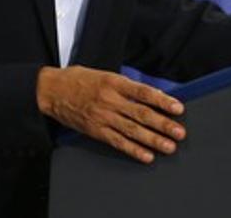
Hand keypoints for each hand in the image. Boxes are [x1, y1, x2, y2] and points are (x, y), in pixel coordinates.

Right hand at [36, 65, 185, 163]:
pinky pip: (117, 142)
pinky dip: (133, 150)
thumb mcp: (103, 74)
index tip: (178, 108)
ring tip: (168, 146)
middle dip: (163, 124)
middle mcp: (109, 100)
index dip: (162, 101)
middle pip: (141, 114)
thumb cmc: (77, 80)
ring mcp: (102, 117)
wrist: (51, 91)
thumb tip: (149, 95)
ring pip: (132, 130)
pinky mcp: (95, 130)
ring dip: (153, 140)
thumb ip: (124, 85)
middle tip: (179, 133)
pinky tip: (146, 155)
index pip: (143, 92)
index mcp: (113, 82)